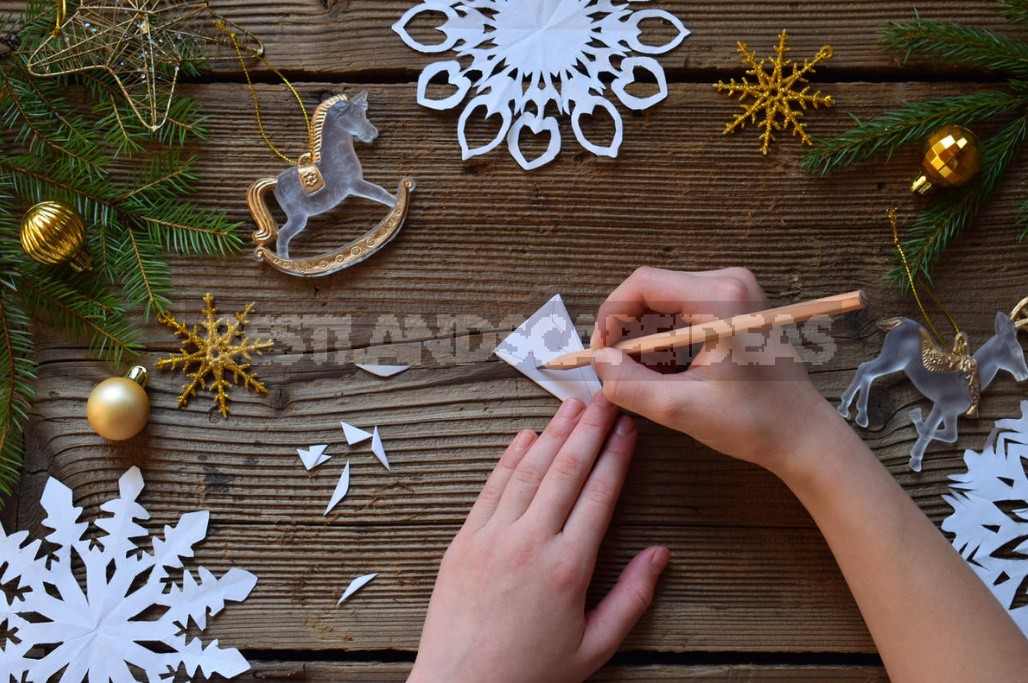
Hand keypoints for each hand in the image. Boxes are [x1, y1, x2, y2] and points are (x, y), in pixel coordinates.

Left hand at [409, 394, 668, 682]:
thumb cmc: (530, 673)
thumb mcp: (595, 647)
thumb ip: (632, 598)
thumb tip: (660, 554)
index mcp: (568, 567)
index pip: (600, 494)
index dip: (617, 455)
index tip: (629, 428)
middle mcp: (530, 542)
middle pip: (566, 469)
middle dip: (590, 428)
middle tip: (605, 397)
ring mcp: (492, 537)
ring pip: (528, 470)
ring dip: (552, 433)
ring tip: (571, 406)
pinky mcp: (464, 541)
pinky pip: (491, 488)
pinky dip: (509, 458)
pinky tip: (525, 436)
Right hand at [590, 266, 838, 475]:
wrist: (802, 434)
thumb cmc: (754, 422)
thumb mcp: (680, 408)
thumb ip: (629, 384)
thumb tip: (599, 362)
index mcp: (721, 297)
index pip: (643, 284)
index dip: (611, 317)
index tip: (601, 354)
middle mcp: (728, 282)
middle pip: (651, 292)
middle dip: (628, 332)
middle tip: (619, 371)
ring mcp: (734, 291)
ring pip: (663, 305)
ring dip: (646, 341)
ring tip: (649, 379)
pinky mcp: (734, 306)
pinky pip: (681, 313)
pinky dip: (666, 343)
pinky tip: (670, 374)